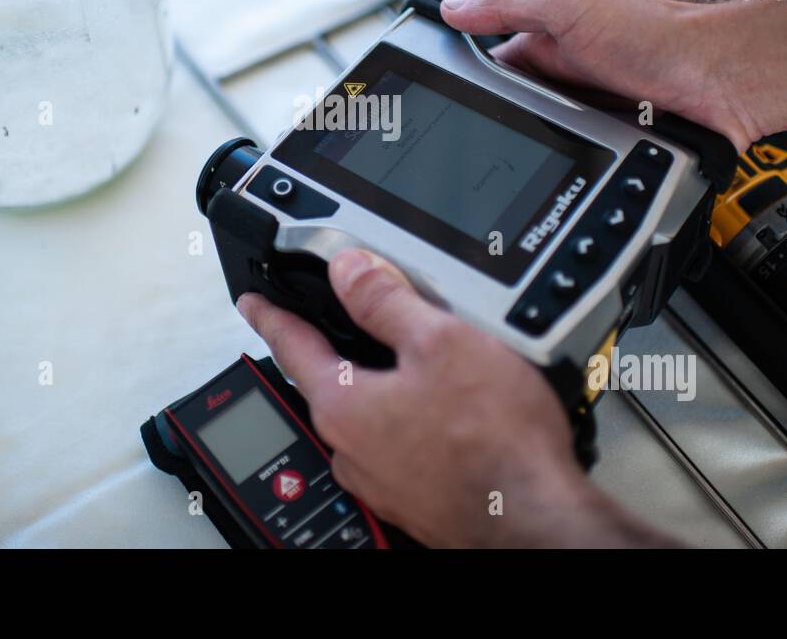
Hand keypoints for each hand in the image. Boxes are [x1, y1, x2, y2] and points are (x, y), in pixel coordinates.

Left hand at [236, 248, 675, 547]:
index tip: (253, 304)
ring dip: (383, 389)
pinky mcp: (417, 498)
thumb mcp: (439, 341)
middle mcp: (352, 449)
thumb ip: (386, 300)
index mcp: (343, 405)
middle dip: (340, 351)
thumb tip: (347, 269)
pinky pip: (401, 446)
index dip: (271, 315)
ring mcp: (383, 480)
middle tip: (352, 325)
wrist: (533, 517)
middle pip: (331, 383)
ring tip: (420, 366)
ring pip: (369, 417)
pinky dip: (413, 422)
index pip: (291, 346)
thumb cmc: (493, 440)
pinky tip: (450, 414)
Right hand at [439, 0, 762, 151]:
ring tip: (552, 150)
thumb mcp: (570, 3)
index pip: (489, 65)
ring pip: (545, 140)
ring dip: (545, 149)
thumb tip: (455, 7)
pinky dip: (580, 163)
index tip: (448, 104)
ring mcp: (591, 109)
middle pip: (514, 109)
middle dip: (508, 124)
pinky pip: (581, 159)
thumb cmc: (662, 32)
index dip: (469, 83)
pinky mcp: (615, 140)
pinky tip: (583, 163)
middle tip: (505, 135)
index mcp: (549, 36)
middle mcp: (567, 73)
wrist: (727, 77)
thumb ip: (510, 3)